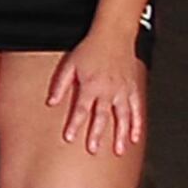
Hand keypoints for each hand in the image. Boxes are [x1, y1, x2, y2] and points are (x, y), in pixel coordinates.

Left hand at [47, 30, 148, 158]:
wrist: (113, 37)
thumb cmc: (90, 49)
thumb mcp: (69, 64)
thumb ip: (60, 85)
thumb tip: (51, 102)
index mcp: (91, 86)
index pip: (80, 110)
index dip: (74, 125)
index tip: (69, 138)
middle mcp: (108, 91)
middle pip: (102, 118)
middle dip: (97, 135)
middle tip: (93, 150)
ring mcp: (123, 92)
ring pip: (123, 118)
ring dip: (121, 135)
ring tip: (119, 150)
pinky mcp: (134, 90)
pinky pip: (137, 110)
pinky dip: (137, 124)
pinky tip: (135, 137)